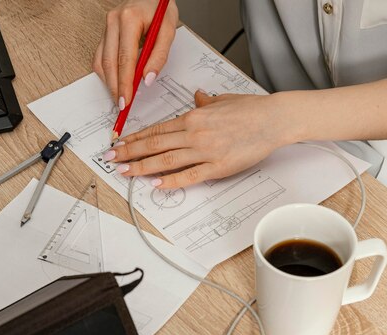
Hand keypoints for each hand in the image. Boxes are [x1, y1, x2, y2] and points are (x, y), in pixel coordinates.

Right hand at [93, 0, 177, 107]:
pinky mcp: (105, 33)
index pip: (125, 59)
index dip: (125, 83)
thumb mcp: (168, 30)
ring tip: (120, 97)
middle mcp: (113, 21)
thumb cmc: (160, 10)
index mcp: (129, 19)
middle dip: (115, 87)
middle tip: (122, 105)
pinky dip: (107, 73)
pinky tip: (115, 83)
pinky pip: (101, 57)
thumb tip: (147, 79)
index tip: (126, 100)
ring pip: (102, 61)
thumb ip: (159, 56)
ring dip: (109, 82)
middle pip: (110, 63)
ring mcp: (107, 27)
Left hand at [103, 90, 296, 187]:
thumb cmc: (251, 110)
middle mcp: (195, 133)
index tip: (120, 143)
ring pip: (166, 160)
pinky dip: (171, 180)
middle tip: (112, 159)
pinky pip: (189, 176)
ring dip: (143, 167)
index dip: (135, 138)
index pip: (157, 129)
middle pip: (155, 144)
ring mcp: (205, 151)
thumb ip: (205, 102)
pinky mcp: (218, 167)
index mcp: (193, 116)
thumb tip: (197, 97)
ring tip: (125, 172)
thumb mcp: (223, 100)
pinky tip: (156, 183)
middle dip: (130, 152)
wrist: (274, 120)